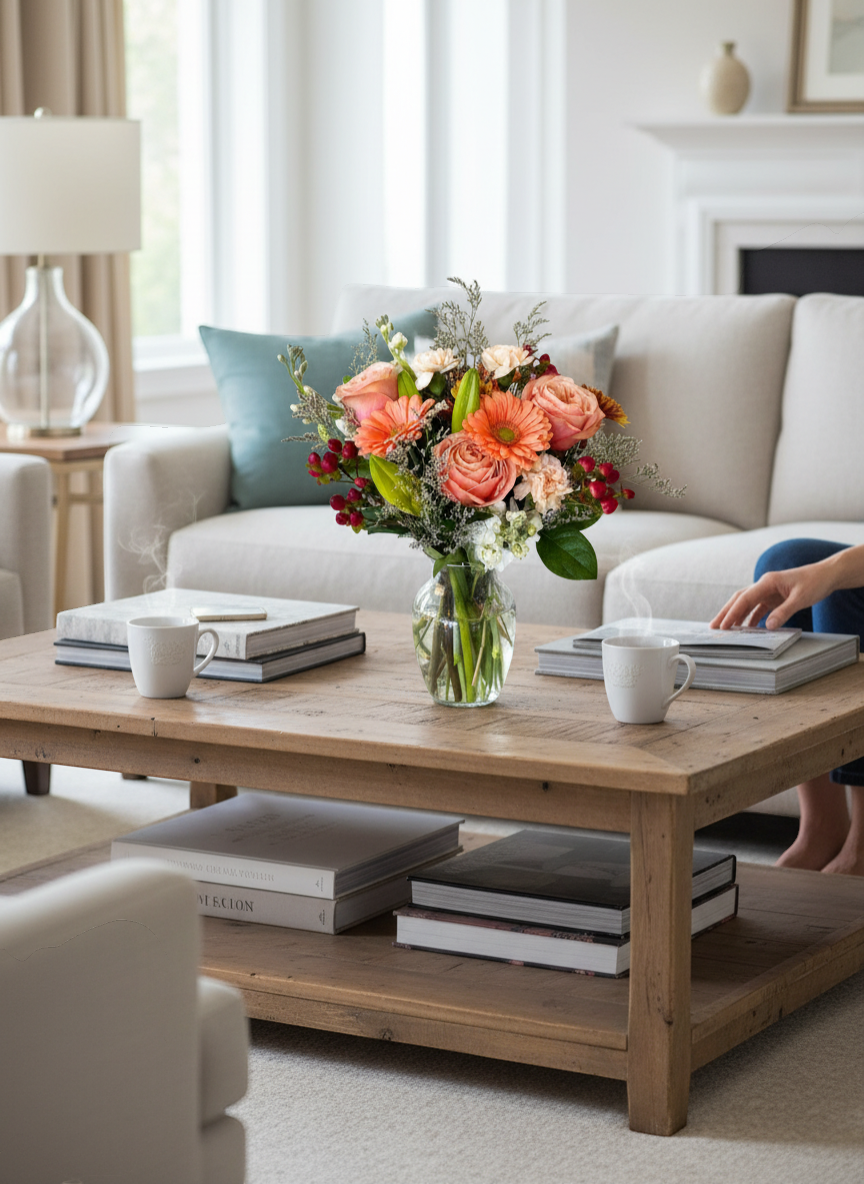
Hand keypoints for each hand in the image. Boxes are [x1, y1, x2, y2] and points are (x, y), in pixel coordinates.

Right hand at [710, 562, 839, 630]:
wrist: (826, 575)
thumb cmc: (814, 582)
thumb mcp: (801, 598)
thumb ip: (784, 612)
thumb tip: (768, 626)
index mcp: (768, 582)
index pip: (744, 598)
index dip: (732, 612)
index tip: (724, 625)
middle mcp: (764, 585)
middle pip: (739, 599)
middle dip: (726, 613)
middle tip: (714, 627)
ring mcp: (768, 591)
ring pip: (746, 604)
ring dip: (736, 616)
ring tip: (725, 629)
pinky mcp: (774, 597)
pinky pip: (758, 608)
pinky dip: (751, 618)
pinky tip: (747, 628)